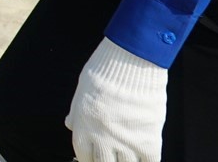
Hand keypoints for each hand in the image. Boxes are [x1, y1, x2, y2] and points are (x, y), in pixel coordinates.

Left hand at [66, 38, 167, 161]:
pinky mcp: (148, 141)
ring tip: (128, 156)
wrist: (130, 65)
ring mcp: (125, 142)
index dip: (90, 160)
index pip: (84, 157)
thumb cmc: (104, 73)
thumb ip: (77, 113)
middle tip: (112, 157)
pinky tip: (145, 157)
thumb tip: (69, 124)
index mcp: (83, 127)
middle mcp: (102, 139)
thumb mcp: (82, 92)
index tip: (95, 158)